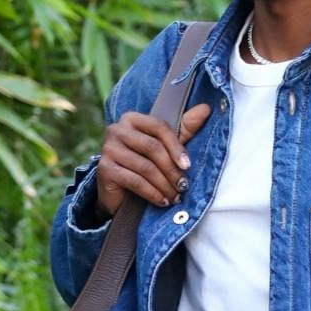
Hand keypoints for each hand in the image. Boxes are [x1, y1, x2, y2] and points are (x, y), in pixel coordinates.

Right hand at [96, 103, 211, 216]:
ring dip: (164, 185)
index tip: (188, 166)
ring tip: (176, 197)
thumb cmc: (145, 165)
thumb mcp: (165, 147)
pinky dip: (152, 194)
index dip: (176, 147)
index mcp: (132, 119)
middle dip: (171, 169)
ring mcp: (108, 149)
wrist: (118, 193)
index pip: (158, 127)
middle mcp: (117, 129)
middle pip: (152, 147)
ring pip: (145, 167)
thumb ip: (184, 128)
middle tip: (184, 186)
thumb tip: (206, 109)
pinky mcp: (104, 169)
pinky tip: (163, 202)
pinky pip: (135, 181)